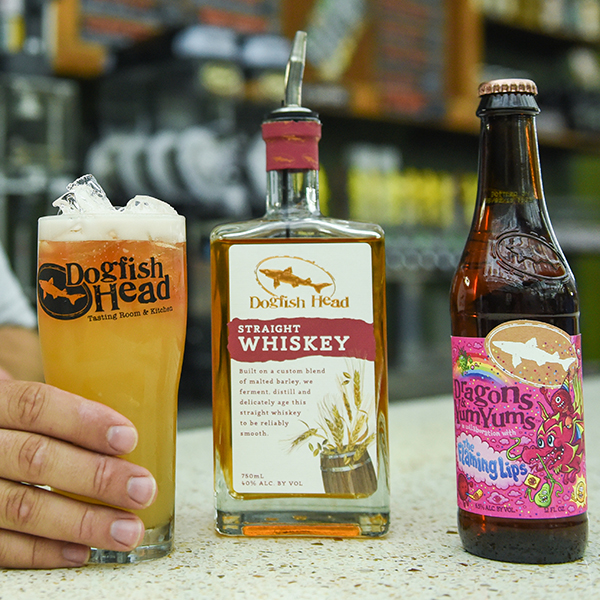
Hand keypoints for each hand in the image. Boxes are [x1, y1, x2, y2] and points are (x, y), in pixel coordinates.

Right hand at [0, 381, 156, 568]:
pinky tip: (83, 550)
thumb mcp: (19, 401)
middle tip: (142, 488)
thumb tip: (133, 414)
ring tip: (127, 530)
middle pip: (35, 459)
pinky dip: (45, 551)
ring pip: (22, 507)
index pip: (35, 406)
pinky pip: (3, 547)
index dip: (83, 422)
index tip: (128, 438)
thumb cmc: (7, 425)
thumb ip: (60, 408)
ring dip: (82, 522)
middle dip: (96, 477)